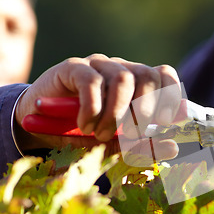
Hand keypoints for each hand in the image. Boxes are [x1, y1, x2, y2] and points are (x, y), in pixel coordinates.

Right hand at [14, 54, 180, 159]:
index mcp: (139, 83)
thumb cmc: (85, 134)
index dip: (171, 97)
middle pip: (148, 76)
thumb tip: (173, 147)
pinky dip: (93, 109)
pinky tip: (86, 125)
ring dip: (116, 114)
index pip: (165, 75)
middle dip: (144, 111)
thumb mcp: (116, 145)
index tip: (164, 122)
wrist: (39, 126)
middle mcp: (121, 69)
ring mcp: (98, 65)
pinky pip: (91, 82)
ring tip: (102, 135)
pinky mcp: (73, 67)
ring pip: (123, 79)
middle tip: (129, 135)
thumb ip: (143, 147)